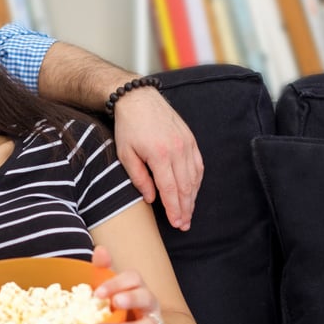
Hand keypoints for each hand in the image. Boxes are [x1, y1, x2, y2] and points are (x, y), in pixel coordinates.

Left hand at [91, 247, 168, 323]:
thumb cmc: (121, 307)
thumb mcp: (110, 288)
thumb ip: (103, 270)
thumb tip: (100, 249)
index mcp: (136, 288)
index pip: (132, 278)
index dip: (115, 283)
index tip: (97, 293)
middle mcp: (148, 304)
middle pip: (145, 296)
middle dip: (131, 298)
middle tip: (115, 303)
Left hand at [112, 89, 202, 230]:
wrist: (138, 99)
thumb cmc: (128, 127)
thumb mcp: (125, 154)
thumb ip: (139, 178)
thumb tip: (151, 199)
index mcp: (159, 154)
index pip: (170, 189)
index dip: (174, 209)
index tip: (176, 223)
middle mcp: (177, 149)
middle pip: (185, 187)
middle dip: (186, 209)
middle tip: (184, 224)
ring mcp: (187, 143)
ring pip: (194, 177)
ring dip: (193, 198)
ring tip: (188, 213)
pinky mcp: (191, 139)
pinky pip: (198, 165)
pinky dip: (197, 181)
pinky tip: (193, 192)